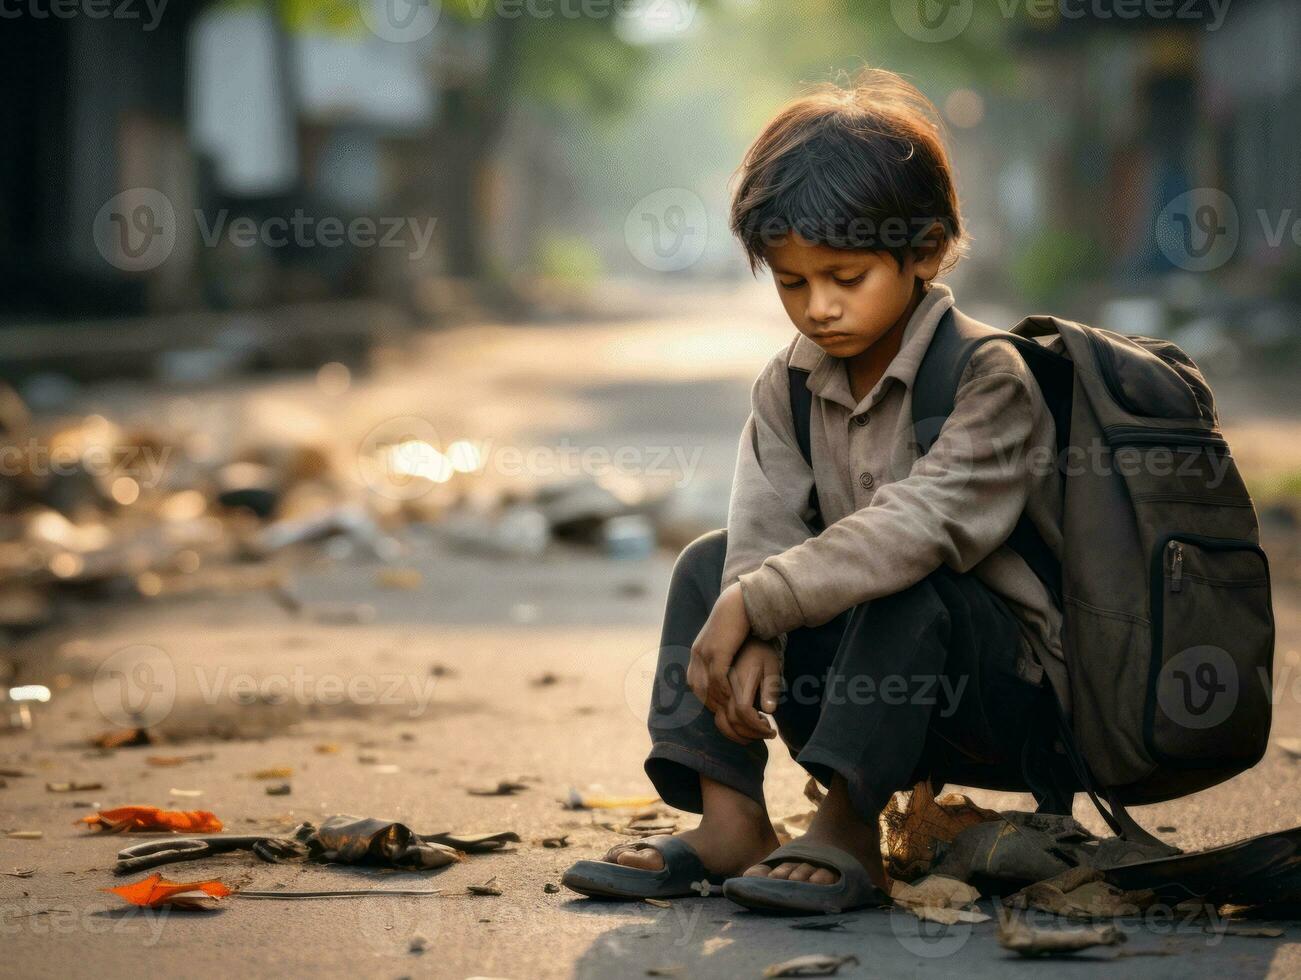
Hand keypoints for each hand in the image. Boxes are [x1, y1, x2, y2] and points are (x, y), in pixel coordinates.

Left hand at [688, 583, 750, 709]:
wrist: (739, 602)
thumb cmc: (737, 622)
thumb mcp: (725, 641)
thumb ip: (722, 654)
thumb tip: (725, 665)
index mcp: (697, 651)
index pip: (693, 682)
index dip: (704, 696)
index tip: (718, 707)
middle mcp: (697, 653)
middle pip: (697, 687)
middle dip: (709, 702)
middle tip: (724, 715)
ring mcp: (705, 652)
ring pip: (705, 685)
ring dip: (717, 700)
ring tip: (730, 711)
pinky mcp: (717, 651)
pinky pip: (717, 677)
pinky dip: (723, 690)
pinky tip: (733, 698)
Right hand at [713, 639, 782, 744]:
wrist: (740, 630)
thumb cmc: (760, 650)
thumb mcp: (771, 665)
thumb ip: (770, 688)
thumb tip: (770, 710)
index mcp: (739, 678)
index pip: (743, 712)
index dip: (756, 726)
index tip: (771, 731)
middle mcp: (722, 683)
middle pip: (729, 719)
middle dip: (748, 733)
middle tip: (766, 733)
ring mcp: (710, 684)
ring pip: (716, 717)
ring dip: (735, 730)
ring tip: (753, 729)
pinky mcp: (702, 682)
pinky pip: (709, 708)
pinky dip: (724, 720)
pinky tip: (739, 718)